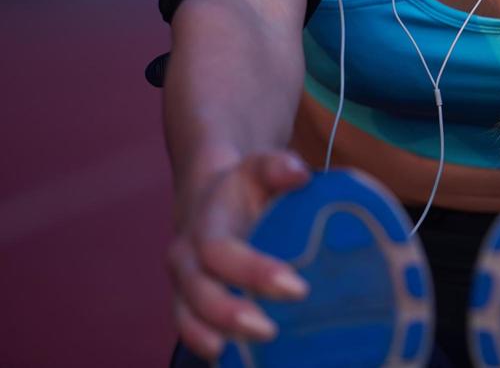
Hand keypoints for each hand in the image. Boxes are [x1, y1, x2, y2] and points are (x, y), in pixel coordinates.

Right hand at [165, 150, 312, 359]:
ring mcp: (183, 286)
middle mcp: (186, 259)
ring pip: (188, 318)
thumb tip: (298, 173)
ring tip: (252, 353)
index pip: (219, 251)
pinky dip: (206, 346)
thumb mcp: (259, 168)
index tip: (297, 287)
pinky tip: (235, 361)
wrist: (208, 197)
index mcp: (204, 226)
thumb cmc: (244, 186)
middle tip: (272, 330)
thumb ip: (277, 167)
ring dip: (216, 337)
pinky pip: (190, 331)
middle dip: (232, 314)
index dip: (253, 271)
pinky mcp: (188, 306)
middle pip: (198, 292)